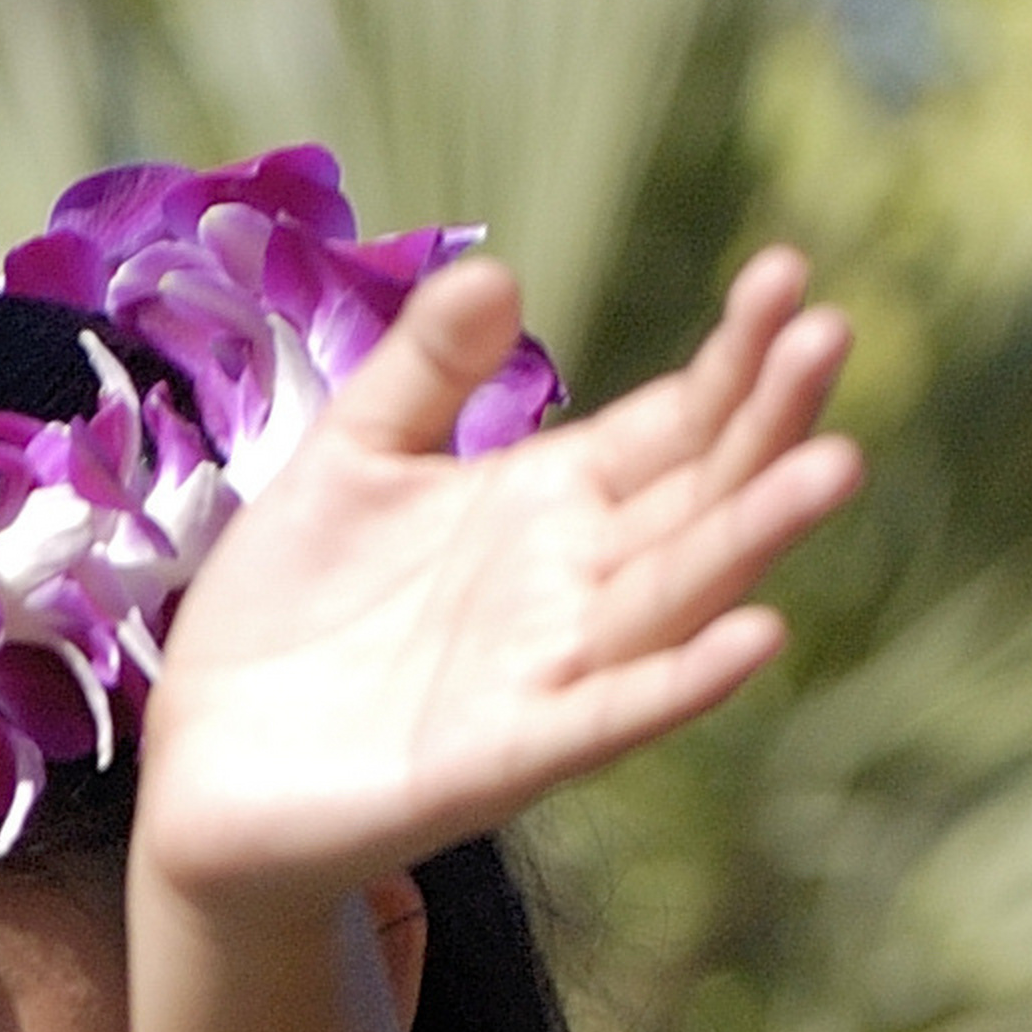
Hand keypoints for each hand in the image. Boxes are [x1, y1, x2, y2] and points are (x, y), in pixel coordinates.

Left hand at [131, 248, 857, 910]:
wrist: (199, 763)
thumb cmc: (284, 614)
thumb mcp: (348, 463)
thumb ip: (421, 374)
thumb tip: (495, 268)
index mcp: (548, 504)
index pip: (673, 421)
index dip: (732, 356)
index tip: (788, 273)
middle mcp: (571, 586)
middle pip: (700, 495)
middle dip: (767, 420)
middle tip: (833, 332)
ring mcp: (545, 673)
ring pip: (675, 597)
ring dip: (753, 537)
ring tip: (832, 464)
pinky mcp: (498, 759)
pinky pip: (605, 717)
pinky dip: (676, 684)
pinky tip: (755, 640)